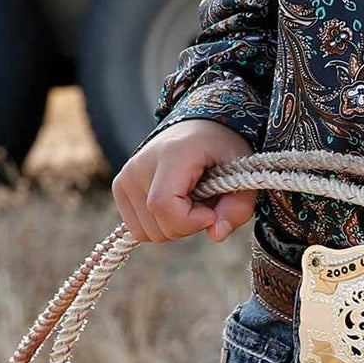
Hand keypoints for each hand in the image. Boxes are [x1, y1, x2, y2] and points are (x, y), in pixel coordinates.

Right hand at [112, 119, 257, 244]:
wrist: (198, 127)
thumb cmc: (221, 148)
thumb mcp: (243, 172)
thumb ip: (237, 206)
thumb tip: (216, 235)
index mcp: (171, 154)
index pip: (164, 205)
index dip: (191, 221)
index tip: (212, 212)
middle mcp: (140, 165)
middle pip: (157, 227)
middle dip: (189, 225)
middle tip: (206, 200)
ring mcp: (125, 177)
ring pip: (147, 233)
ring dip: (175, 226)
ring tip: (191, 199)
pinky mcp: (120, 187)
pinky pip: (139, 230)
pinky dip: (161, 225)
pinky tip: (176, 203)